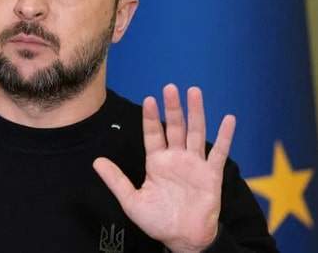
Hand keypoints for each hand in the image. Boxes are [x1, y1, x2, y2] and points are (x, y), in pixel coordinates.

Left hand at [93, 84, 235, 252]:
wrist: (182, 239)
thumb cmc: (158, 221)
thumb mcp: (131, 201)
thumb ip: (116, 180)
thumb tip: (96, 162)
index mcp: (157, 162)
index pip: (153, 134)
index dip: (151, 117)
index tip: (149, 99)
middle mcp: (176, 158)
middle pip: (175, 127)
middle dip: (173, 107)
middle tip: (170, 87)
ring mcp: (194, 164)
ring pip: (196, 133)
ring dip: (196, 112)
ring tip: (194, 91)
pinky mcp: (211, 175)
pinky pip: (219, 153)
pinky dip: (225, 136)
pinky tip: (228, 119)